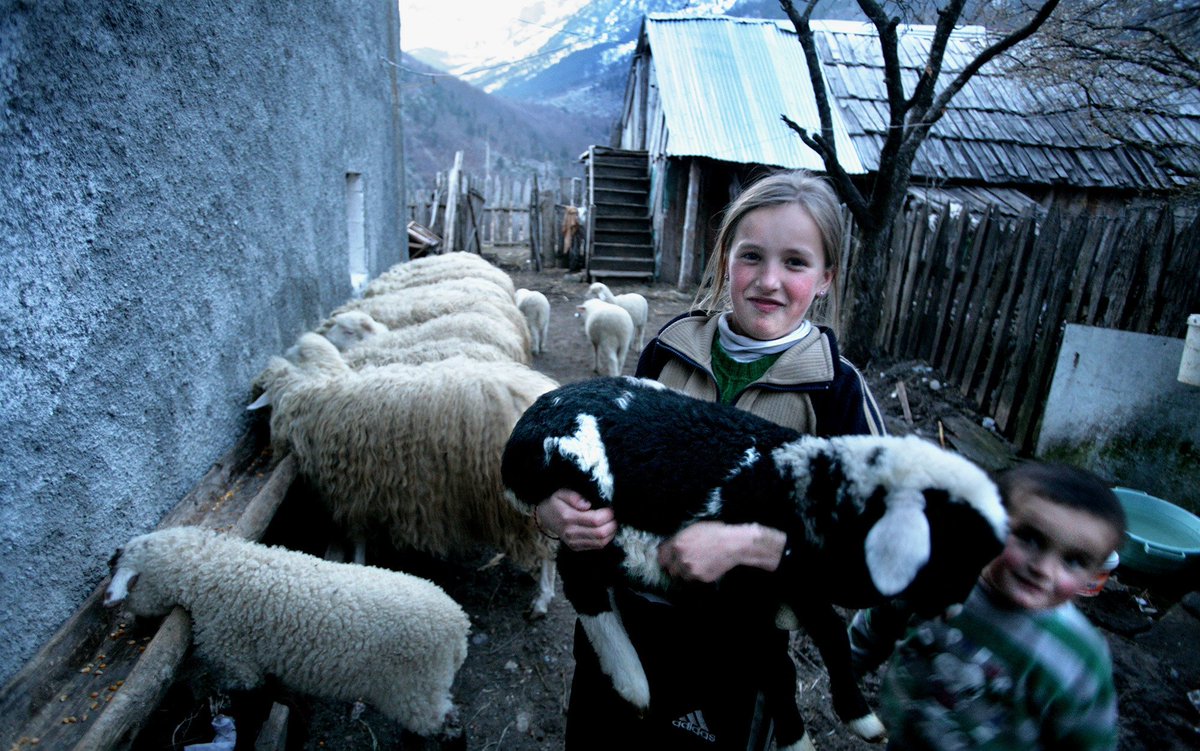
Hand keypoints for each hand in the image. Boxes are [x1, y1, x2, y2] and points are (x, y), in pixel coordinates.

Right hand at [536, 489, 616, 550]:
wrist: (545, 517)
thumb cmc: (556, 502)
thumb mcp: (561, 493)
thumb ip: (574, 497)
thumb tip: (587, 505)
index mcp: (568, 517)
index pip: (595, 520)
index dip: (607, 515)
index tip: (610, 508)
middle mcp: (571, 532)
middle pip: (600, 533)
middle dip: (612, 524)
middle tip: (613, 516)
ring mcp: (573, 542)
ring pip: (601, 542)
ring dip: (611, 532)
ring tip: (611, 522)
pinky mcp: (576, 547)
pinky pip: (596, 546)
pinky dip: (606, 539)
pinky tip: (606, 530)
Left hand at [658, 522, 786, 582]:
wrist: (732, 544)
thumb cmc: (714, 533)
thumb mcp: (692, 530)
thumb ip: (678, 539)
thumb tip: (670, 546)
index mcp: (677, 545)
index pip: (661, 556)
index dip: (665, 556)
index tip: (668, 557)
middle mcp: (682, 559)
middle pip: (670, 569)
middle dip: (675, 566)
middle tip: (682, 562)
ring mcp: (691, 570)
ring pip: (682, 576)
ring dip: (686, 572)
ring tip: (696, 564)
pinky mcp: (701, 578)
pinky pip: (694, 579)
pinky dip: (697, 575)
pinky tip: (705, 566)